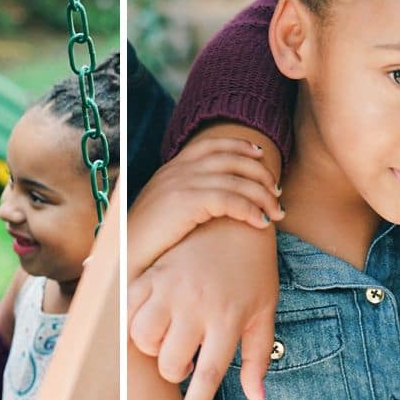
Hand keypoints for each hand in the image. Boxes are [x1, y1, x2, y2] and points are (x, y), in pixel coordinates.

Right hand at [127, 137, 283, 266]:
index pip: (210, 144)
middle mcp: (177, 170)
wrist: (122, 254)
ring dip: (262, 196)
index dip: (239, 145)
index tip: (260, 154)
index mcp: (171, 169)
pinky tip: (261, 223)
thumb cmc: (146, 241)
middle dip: (260, 172)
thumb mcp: (164, 211)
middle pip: (231, 158)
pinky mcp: (187, 202)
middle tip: (277, 190)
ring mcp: (182, 183)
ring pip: (236, 180)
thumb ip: (184, 199)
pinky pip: (230, 200)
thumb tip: (210, 203)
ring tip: (276, 213)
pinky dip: (251, 210)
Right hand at [129, 215, 280, 399]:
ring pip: (143, 337)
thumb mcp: (264, 313)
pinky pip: (129, 308)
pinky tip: (149, 319)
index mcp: (227, 320)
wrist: (234, 221)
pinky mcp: (153, 273)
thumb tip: (256, 398)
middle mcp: (197, 307)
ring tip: (168, 338)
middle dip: (175, 372)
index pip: (207, 377)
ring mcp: (171, 289)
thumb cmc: (254, 271)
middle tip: (187, 360)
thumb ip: (258, 357)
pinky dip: (132, 321)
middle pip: (170, 362)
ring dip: (152, 347)